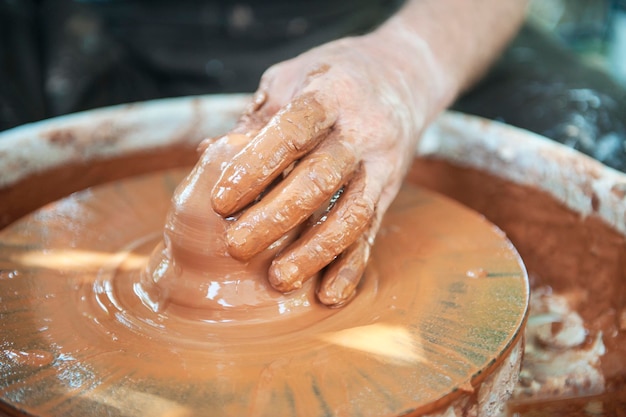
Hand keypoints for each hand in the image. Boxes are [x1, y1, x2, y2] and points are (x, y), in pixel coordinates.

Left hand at [210, 34, 432, 306]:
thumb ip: (257, 118)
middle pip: (320, 179)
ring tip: (277, 279)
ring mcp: (382, 164)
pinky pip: (372, 232)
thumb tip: (209, 155)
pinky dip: (352, 267)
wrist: (405, 73)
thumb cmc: (335, 76)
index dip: (256, 165)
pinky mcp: (390, 190)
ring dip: (314, 252)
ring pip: (351, 214)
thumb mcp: (293, 78)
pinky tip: (328, 295)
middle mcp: (362, 130)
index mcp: (331, 94)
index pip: (292, 130)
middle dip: (276, 217)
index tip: (220, 200)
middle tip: (236, 246)